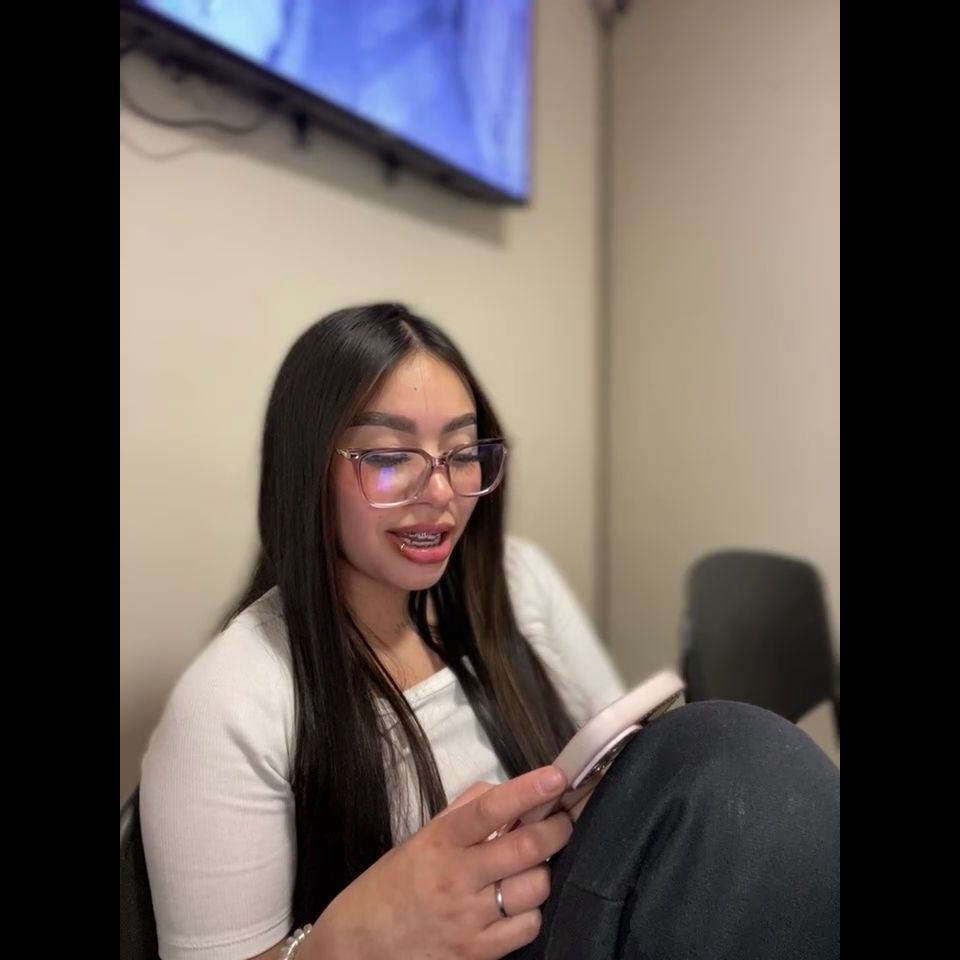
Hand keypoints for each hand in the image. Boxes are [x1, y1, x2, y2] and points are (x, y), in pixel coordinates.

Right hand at [307, 766, 572, 958]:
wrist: (356, 947)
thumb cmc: (391, 887)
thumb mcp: (421, 838)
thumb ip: (465, 812)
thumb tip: (508, 793)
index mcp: (440, 841)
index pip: (490, 809)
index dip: (527, 791)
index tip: (556, 777)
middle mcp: (457, 878)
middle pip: (527, 848)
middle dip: (557, 828)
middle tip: (563, 818)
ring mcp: (469, 919)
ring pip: (536, 888)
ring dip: (545, 870)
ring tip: (534, 864)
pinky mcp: (477, 954)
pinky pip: (528, 928)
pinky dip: (534, 910)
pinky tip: (520, 902)